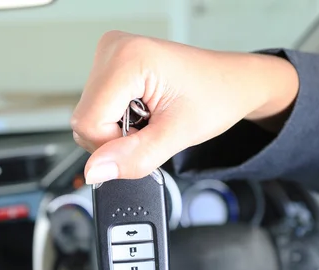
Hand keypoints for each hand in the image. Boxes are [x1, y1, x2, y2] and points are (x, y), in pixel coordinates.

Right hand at [71, 31, 299, 184]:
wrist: (233, 83)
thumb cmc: (216, 97)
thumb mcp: (178, 135)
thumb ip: (134, 156)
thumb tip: (94, 171)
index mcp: (128, 58)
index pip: (88, 123)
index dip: (115, 146)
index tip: (147, 138)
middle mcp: (113, 48)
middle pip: (85, 119)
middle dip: (116, 139)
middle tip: (152, 128)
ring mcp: (109, 53)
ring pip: (89, 116)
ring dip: (117, 131)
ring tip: (150, 118)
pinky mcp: (110, 64)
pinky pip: (97, 107)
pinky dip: (118, 121)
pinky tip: (142, 112)